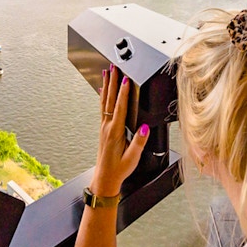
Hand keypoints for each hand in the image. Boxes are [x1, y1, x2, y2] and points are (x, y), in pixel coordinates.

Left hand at [92, 66, 149, 195]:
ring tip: (106, 72)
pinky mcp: (103, 129)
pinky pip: (102, 107)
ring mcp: (103, 127)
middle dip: (112, 82)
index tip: (125, 80)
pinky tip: (102, 91)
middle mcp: (107, 127)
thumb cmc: (119, 169)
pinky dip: (103, 96)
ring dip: (106, 85)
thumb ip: (139, 142)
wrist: (105, 178)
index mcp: (115, 132)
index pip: (120, 108)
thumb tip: (145, 127)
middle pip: (109, 99)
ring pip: (104, 101)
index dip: (123, 93)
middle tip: (113, 67)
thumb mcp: (132, 158)